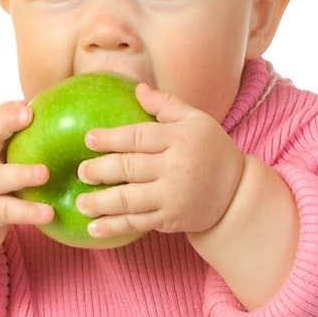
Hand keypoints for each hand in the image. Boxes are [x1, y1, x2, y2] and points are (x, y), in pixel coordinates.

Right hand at [0, 101, 54, 257]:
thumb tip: (69, 123)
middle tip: (27, 115)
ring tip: (44, 173)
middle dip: (5, 123)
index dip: (7, 111)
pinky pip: (9, 211)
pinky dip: (28, 212)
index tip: (26, 103)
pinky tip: (49, 212)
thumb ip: (23, 146)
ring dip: (21, 174)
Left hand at [74, 82, 245, 240]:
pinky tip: (95, 228)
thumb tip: (138, 88)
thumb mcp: (196, 120)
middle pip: (130, 168)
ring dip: (102, 203)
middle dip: (101, 171)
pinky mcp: (171, 219)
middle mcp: (176, 168)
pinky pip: (138, 223)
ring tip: (80, 203)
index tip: (88, 139)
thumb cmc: (212, 150)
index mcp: (180, 139)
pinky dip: (115, 226)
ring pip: (130, 200)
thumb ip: (166, 104)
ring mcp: (173, 196)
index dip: (111, 138)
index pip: (139, 137)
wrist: (236, 193)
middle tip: (81, 172)